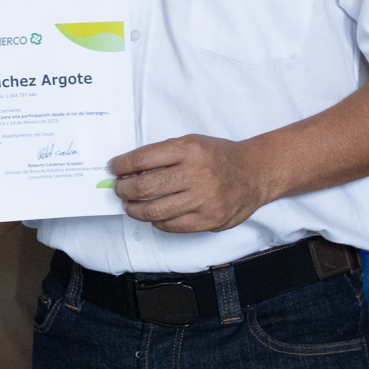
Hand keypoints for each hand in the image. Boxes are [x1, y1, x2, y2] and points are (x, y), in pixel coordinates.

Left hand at [110, 134, 273, 233]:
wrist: (255, 173)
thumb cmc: (219, 157)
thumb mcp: (192, 143)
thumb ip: (164, 154)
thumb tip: (129, 169)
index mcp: (189, 149)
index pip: (143, 158)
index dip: (122, 166)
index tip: (113, 169)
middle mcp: (196, 173)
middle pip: (144, 186)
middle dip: (124, 189)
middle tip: (119, 189)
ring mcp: (203, 199)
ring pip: (154, 210)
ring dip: (135, 209)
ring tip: (130, 205)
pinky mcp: (209, 220)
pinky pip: (171, 226)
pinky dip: (156, 221)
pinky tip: (152, 215)